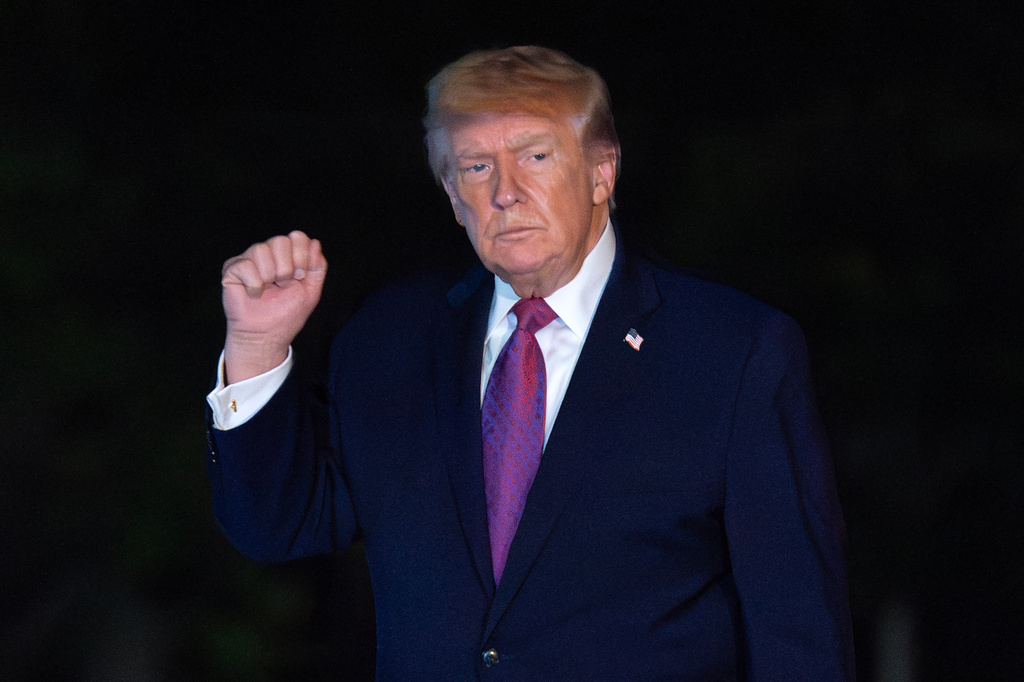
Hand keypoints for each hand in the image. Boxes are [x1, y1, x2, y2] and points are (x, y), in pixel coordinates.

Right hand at [220, 230, 326, 383]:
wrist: (266, 335)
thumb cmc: (286, 314)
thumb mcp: (311, 290)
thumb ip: (317, 266)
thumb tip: (315, 242)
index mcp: (287, 255)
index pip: (297, 237)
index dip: (301, 257)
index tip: (299, 277)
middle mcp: (268, 253)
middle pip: (280, 241)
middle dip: (286, 269)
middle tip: (282, 285)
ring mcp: (249, 259)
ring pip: (261, 250)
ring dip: (269, 277)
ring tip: (267, 290)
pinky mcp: (232, 270)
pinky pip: (245, 265)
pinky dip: (254, 285)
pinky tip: (254, 294)